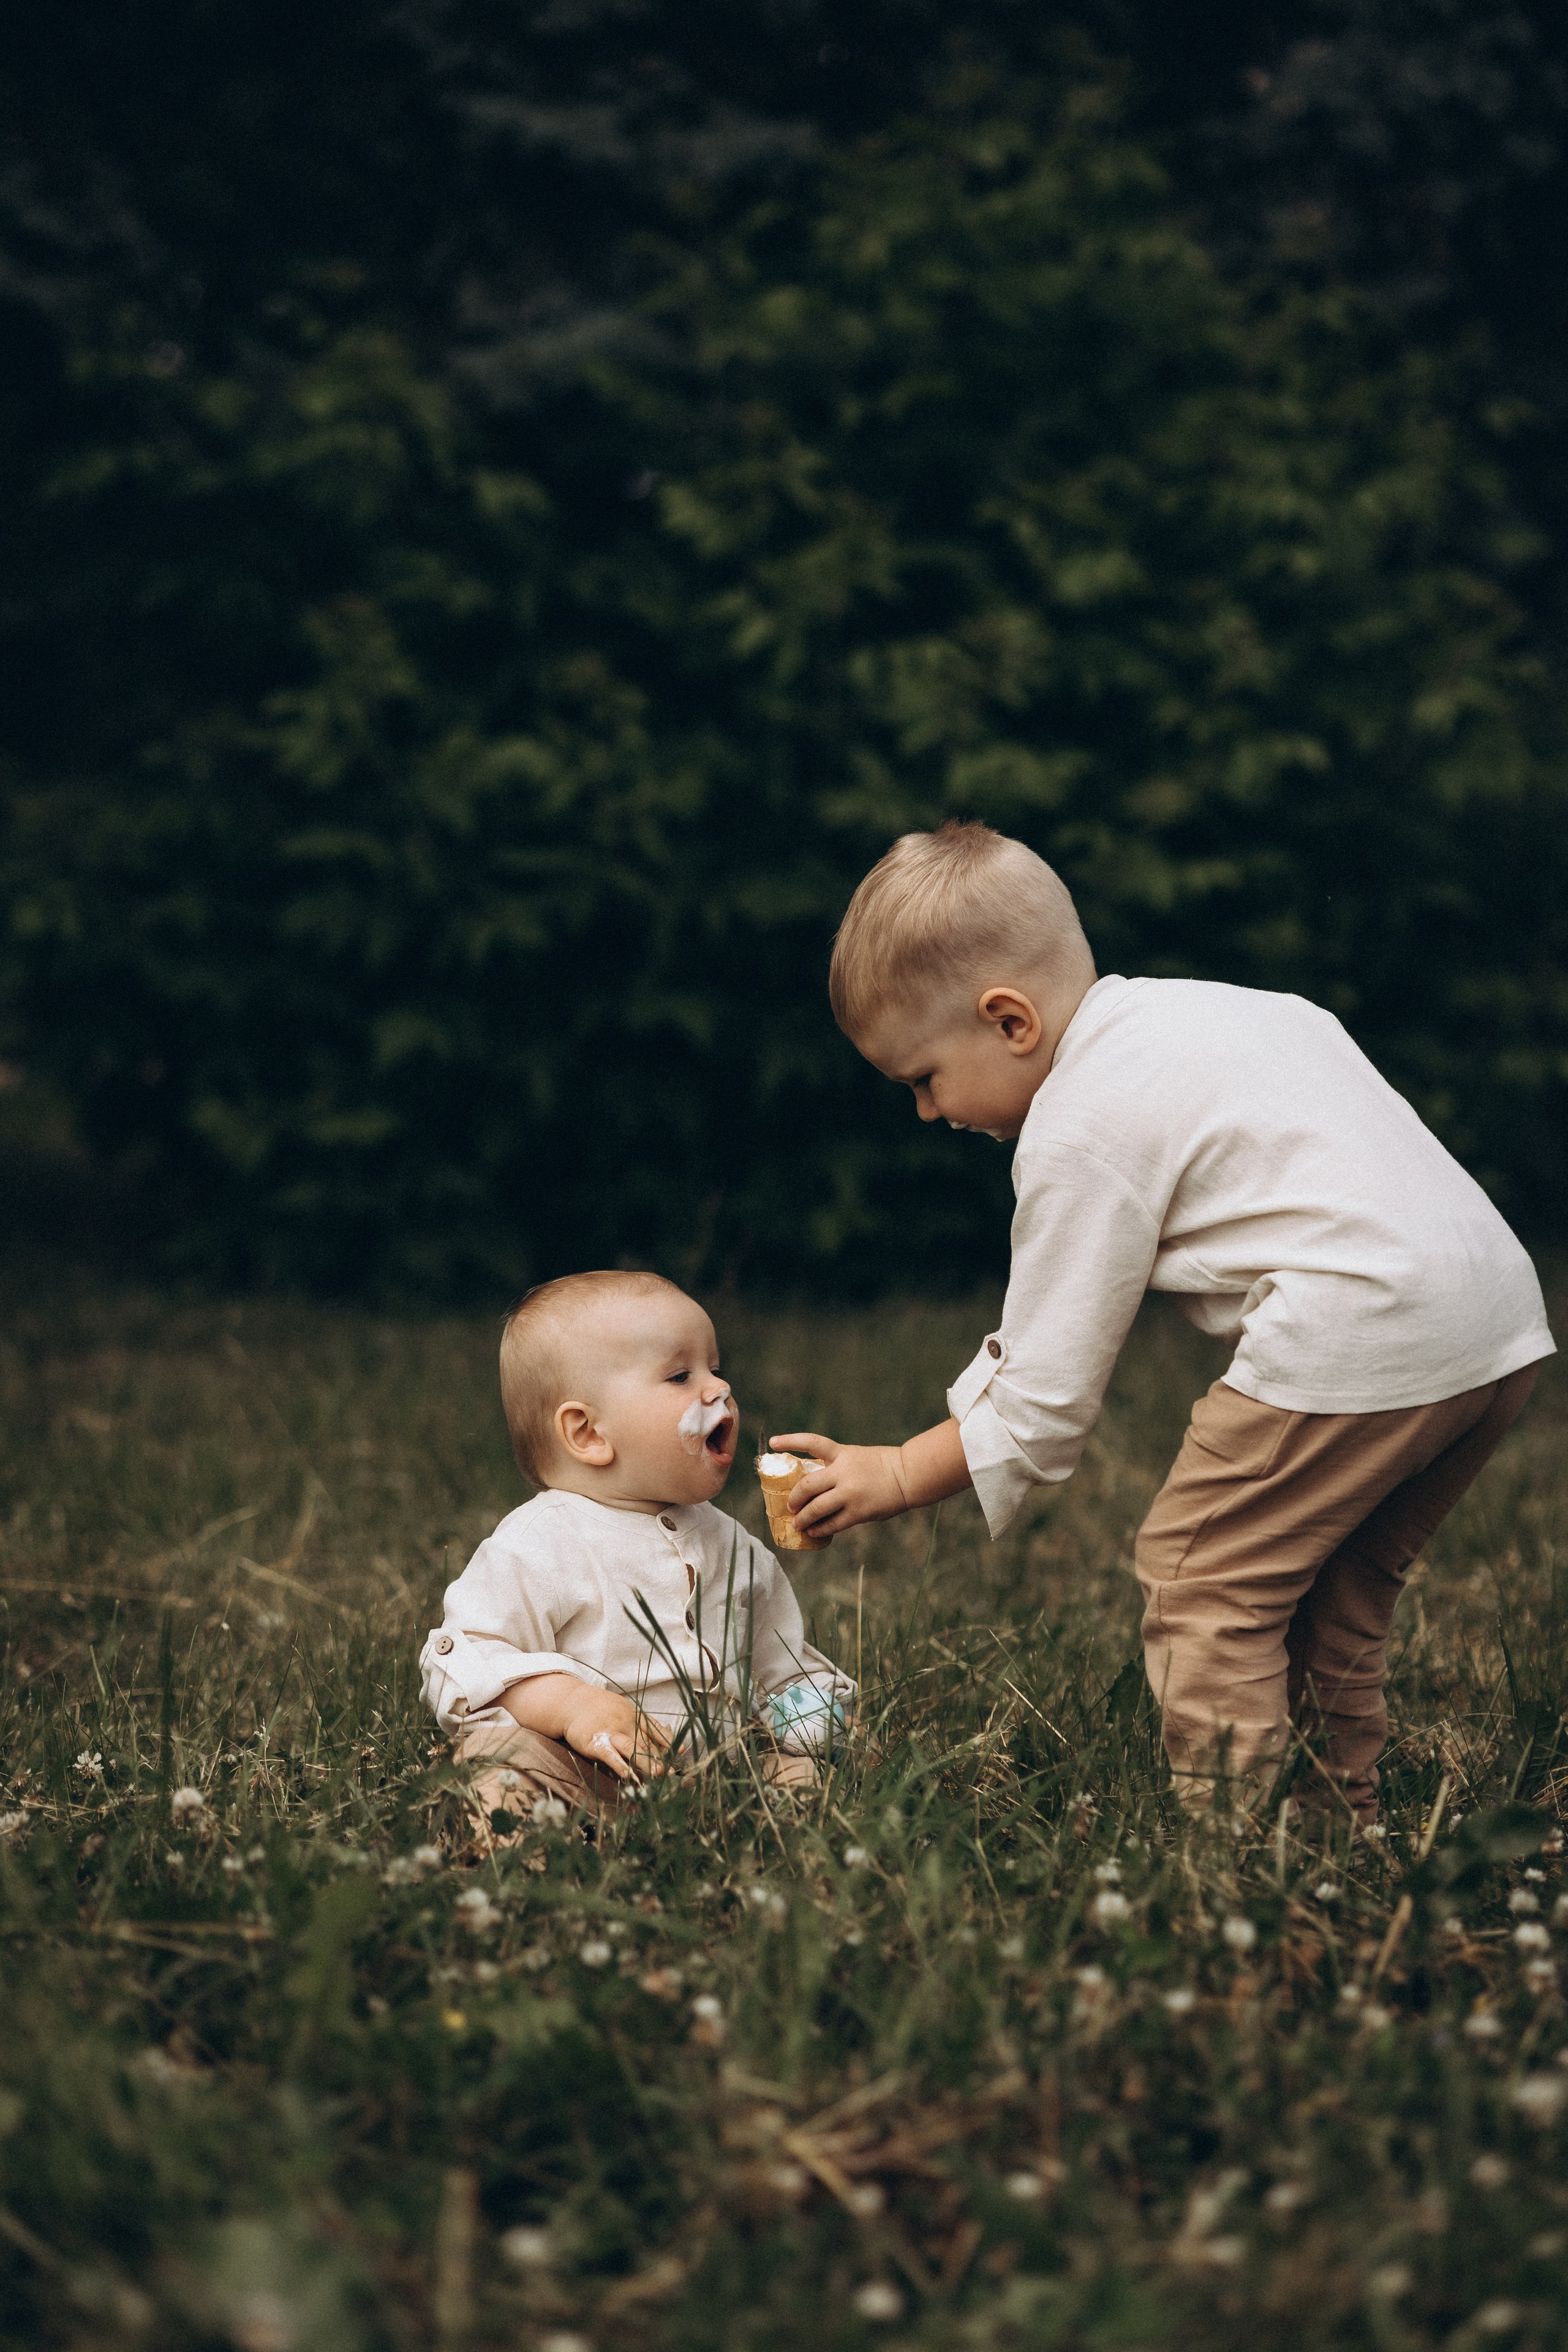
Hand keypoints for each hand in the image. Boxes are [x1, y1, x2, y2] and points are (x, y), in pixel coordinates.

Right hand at [561, 1687, 669, 1779]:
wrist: (573, 1702)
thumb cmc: (603, 1709)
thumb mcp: (625, 1711)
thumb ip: (643, 1725)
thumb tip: (665, 1741)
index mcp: (635, 1717)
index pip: (655, 1730)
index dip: (668, 1742)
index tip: (680, 1752)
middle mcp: (625, 1723)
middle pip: (646, 1743)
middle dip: (659, 1759)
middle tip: (670, 1773)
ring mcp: (610, 1732)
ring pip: (631, 1748)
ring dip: (644, 1761)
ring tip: (656, 1774)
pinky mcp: (595, 1742)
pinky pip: (609, 1754)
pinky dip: (618, 1764)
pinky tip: (626, 1774)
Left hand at [765, 1431, 909, 1535]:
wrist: (909, 1476)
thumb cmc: (884, 1466)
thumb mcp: (857, 1457)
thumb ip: (838, 1468)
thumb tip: (817, 1489)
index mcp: (842, 1454)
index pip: (812, 1442)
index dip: (790, 1441)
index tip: (773, 1442)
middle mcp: (843, 1472)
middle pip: (807, 1485)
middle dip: (794, 1497)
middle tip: (789, 1505)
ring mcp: (850, 1493)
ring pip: (816, 1508)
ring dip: (803, 1518)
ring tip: (797, 1523)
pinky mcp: (858, 1512)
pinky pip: (832, 1524)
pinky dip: (820, 1529)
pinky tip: (814, 1531)